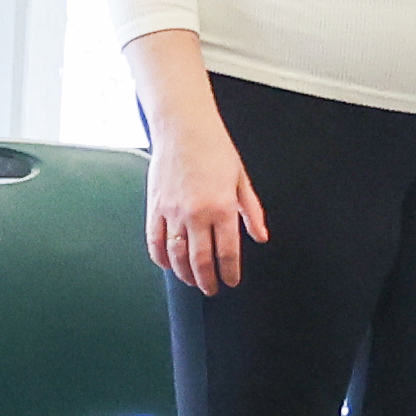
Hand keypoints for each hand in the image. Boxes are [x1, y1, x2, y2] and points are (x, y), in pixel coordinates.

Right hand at [152, 111, 264, 293]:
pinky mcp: (155, 207)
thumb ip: (252, 211)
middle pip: (201, 261)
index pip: (228, 253)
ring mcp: (172, 212)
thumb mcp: (241, 178)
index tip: (231, 281)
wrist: (183, 127)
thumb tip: (260, 236)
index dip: (230, 273)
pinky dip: (161, 258)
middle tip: (212, 289)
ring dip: (185, 274)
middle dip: (208, 281)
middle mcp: (196, 213)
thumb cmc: (214, 147)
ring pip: (177, 256)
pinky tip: (169, 264)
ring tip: (192, 281)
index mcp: (222, 207)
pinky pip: (155, 241)